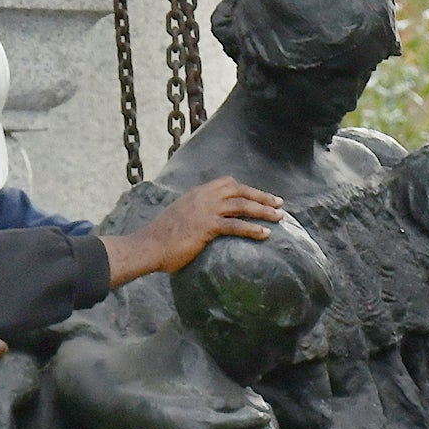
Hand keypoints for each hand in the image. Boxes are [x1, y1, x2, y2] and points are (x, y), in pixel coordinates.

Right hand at [109, 176, 285, 284]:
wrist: (149, 245)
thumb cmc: (162, 238)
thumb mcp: (180, 217)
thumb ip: (195, 214)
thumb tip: (205, 223)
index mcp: (197, 193)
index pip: (226, 183)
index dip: (245, 189)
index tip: (260, 195)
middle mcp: (202, 197)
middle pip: (239, 190)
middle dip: (261, 196)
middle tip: (279, 204)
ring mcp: (204, 210)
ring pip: (241, 206)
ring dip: (263, 211)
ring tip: (279, 218)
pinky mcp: (206, 226)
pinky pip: (234, 225)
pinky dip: (252, 229)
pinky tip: (265, 234)